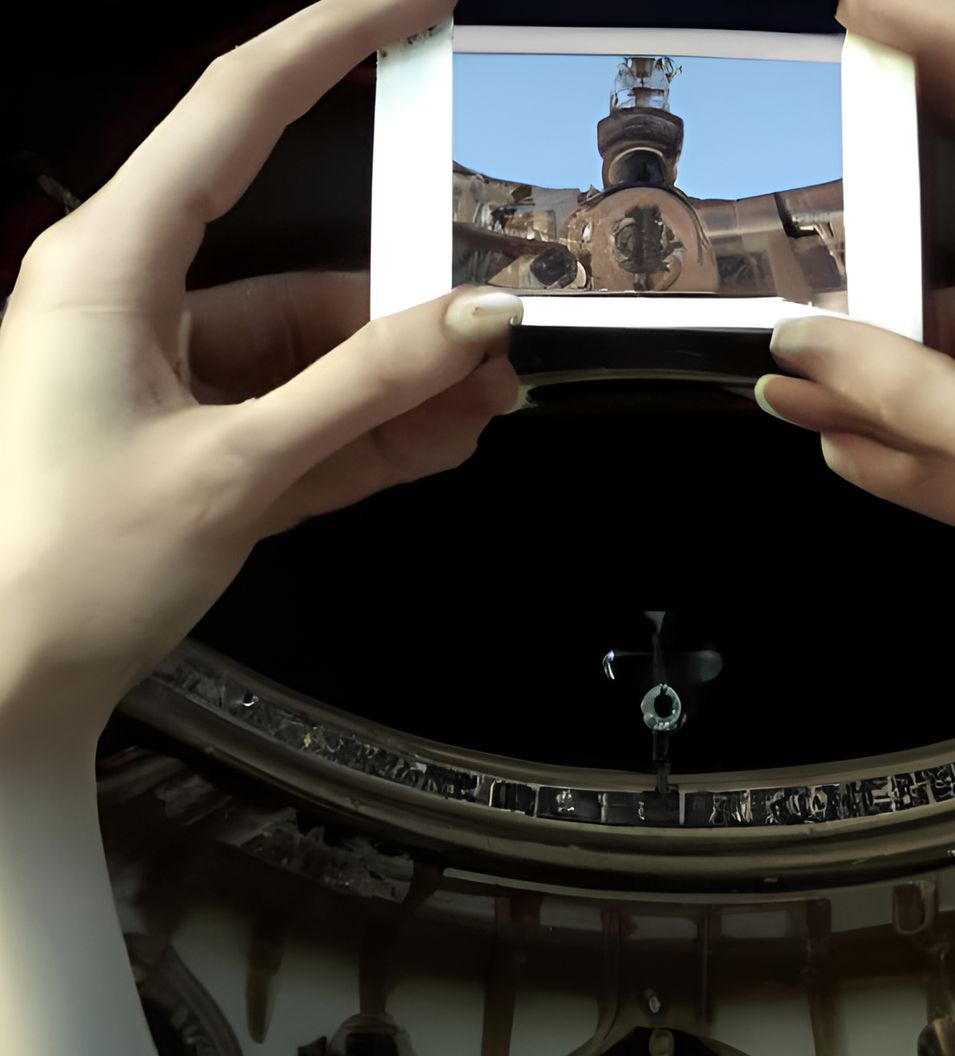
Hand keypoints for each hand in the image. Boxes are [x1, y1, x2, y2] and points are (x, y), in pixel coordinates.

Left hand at [0, 0, 519, 754]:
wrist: (10, 680)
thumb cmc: (66, 565)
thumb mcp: (239, 469)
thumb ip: (367, 392)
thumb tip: (476, 326)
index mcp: (111, 267)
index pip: (233, 115)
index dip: (328, 46)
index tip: (410, 7)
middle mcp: (138, 304)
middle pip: (304, 264)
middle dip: (408, 301)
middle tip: (498, 327)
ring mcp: (172, 377)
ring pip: (315, 352)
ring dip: (403, 383)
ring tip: (486, 407)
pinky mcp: (199, 441)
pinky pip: (304, 415)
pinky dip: (370, 431)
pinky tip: (440, 440)